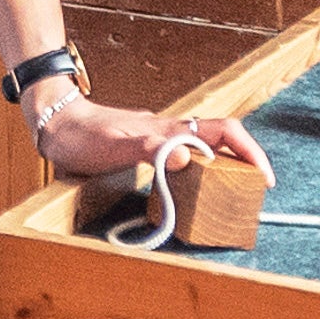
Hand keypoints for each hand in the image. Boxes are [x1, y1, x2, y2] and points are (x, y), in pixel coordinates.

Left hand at [40, 90, 259, 183]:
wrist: (55, 123)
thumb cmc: (81, 136)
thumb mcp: (115, 147)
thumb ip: (150, 149)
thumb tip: (186, 158)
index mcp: (170, 130)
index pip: (225, 131)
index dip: (250, 151)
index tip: (264, 178)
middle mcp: (171, 131)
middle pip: (222, 139)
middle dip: (246, 161)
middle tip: (253, 192)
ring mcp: (160, 138)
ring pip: (205, 148)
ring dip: (225, 167)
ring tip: (230, 195)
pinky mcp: (148, 147)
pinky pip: (185, 156)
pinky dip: (200, 171)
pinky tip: (192, 188)